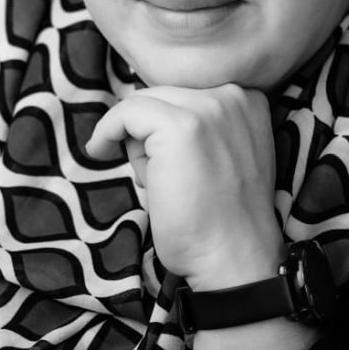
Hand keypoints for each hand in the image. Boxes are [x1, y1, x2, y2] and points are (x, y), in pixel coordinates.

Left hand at [85, 83, 284, 288]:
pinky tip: (100, 149)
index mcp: (248, 98)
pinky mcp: (181, 125)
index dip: (164, 124)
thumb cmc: (221, 217)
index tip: (154, 151)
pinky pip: (127, 111)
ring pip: (145, 102)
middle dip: (150, 131)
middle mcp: (233, 94)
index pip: (187, 92)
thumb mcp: (222, 152)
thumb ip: (199, 124)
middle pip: (165, 94)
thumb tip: (140, 111)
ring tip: (156, 180)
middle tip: (156, 175)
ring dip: (137, 139)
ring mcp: (209, 107)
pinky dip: (108, 130)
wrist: (234, 257)